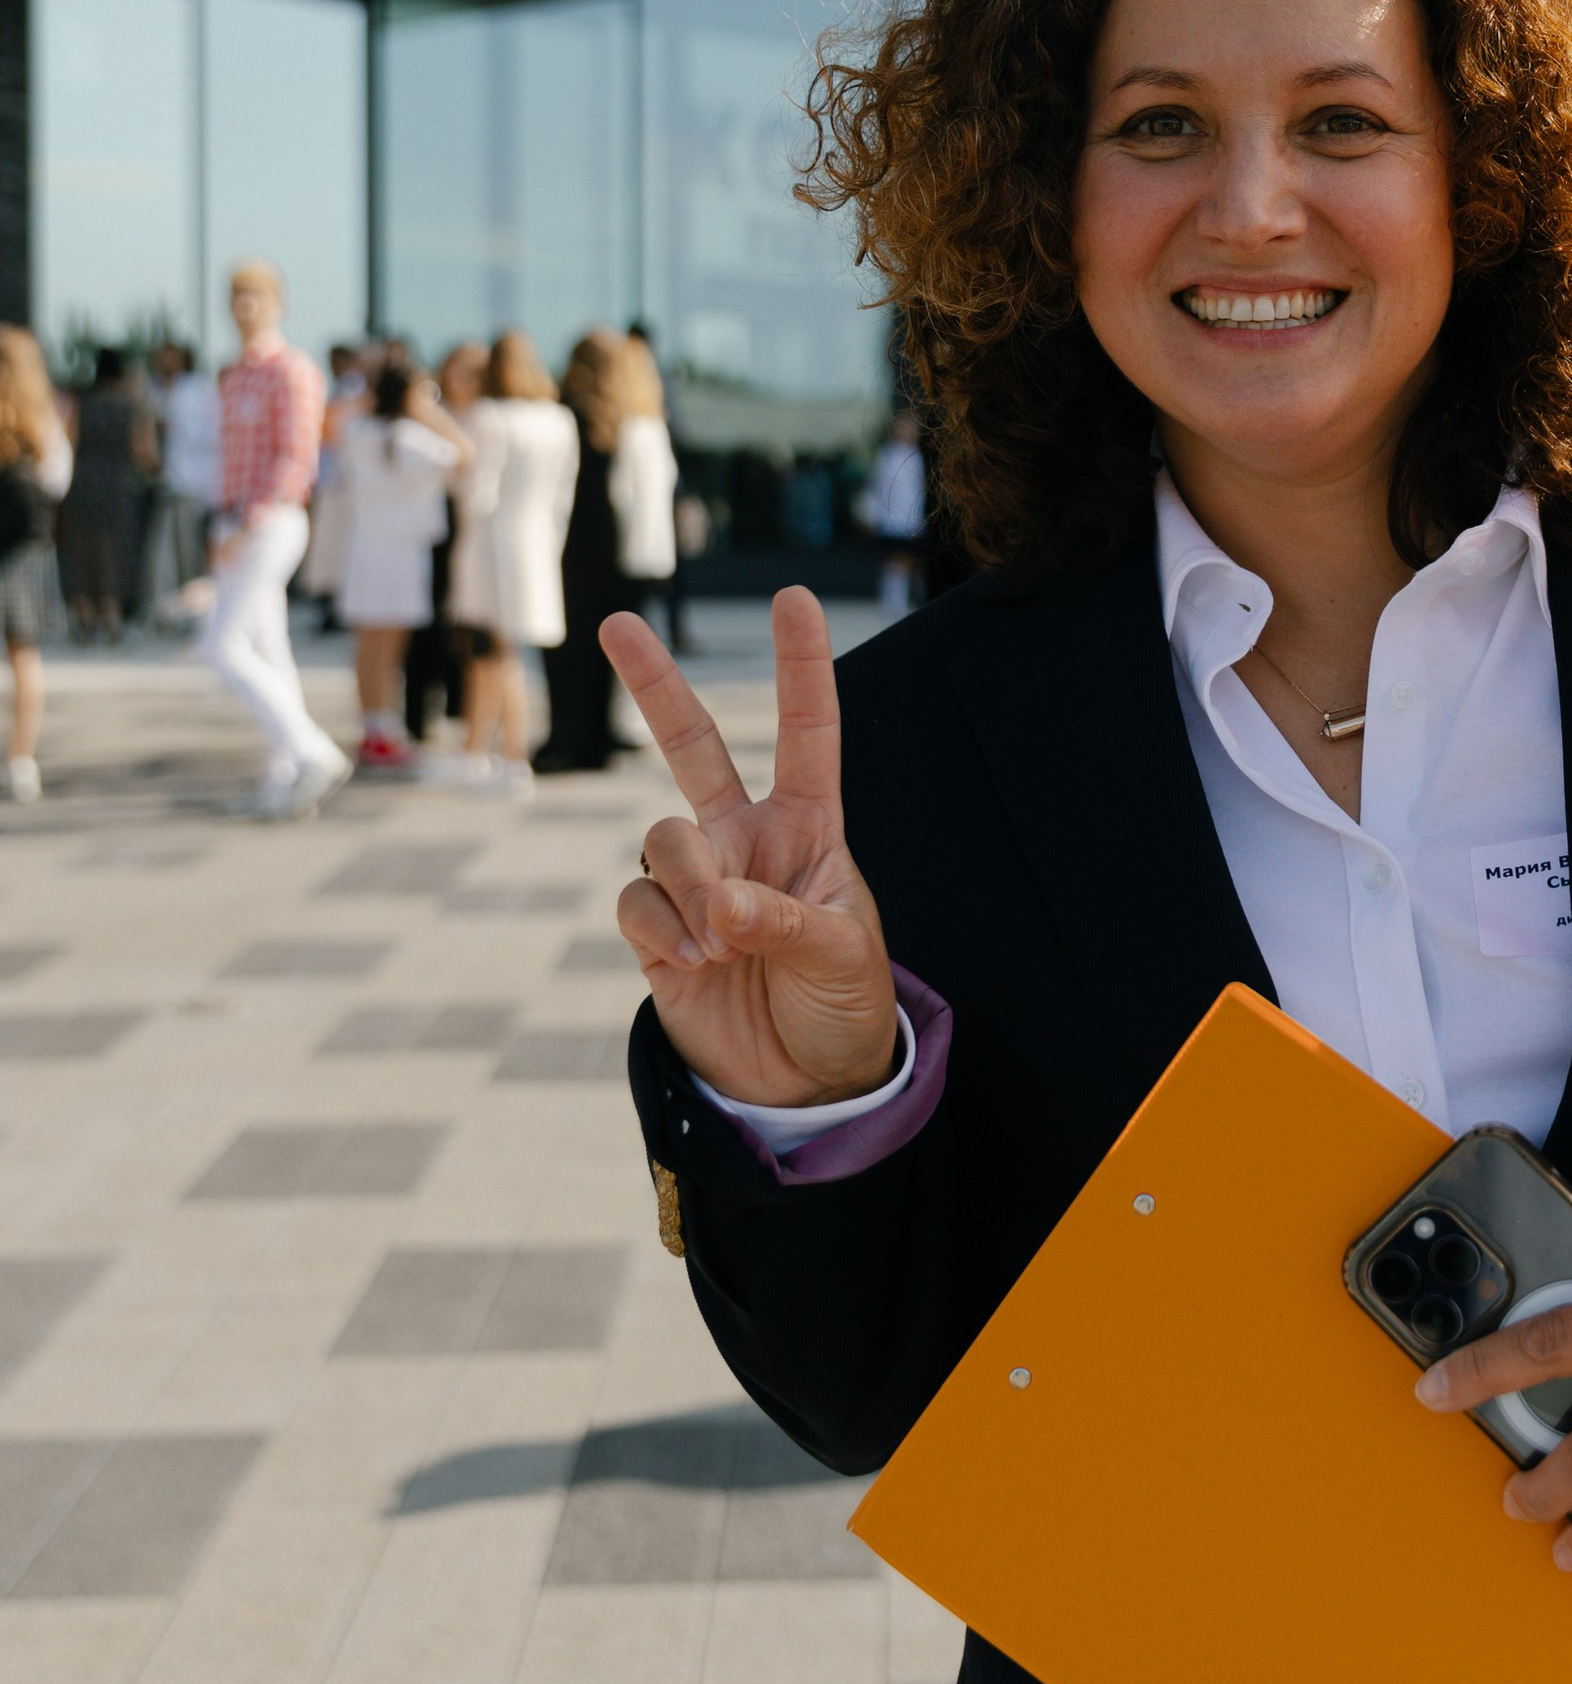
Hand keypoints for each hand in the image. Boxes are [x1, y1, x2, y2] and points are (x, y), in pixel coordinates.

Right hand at [602, 587, 900, 1106]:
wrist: (803, 1084)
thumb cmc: (842, 1004)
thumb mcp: (842, 956)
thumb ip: (785, 921)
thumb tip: (720, 903)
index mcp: (808, 827)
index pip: (807, 733)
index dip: (801, 667)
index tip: (792, 598)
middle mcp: (744, 839)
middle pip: (691, 745)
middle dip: (654, 683)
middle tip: (616, 622)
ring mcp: (694, 881)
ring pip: (660, 837)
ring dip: (690, 884)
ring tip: (725, 942)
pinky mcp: (654, 931)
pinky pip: (635, 901)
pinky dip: (662, 929)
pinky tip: (694, 961)